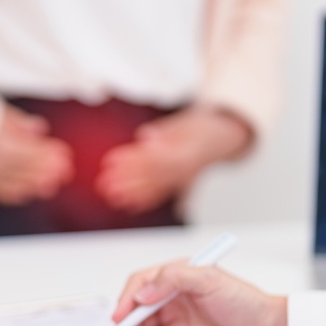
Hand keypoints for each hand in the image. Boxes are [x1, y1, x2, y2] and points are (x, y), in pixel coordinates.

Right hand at [0, 106, 73, 205]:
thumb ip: (20, 123)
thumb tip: (38, 128)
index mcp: (2, 142)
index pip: (35, 151)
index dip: (52, 153)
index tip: (63, 152)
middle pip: (30, 169)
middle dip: (50, 170)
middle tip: (64, 169)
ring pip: (19, 183)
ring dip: (38, 183)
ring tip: (51, 183)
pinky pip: (3, 193)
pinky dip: (18, 192)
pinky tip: (28, 191)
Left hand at [95, 107, 251, 213]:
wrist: (222, 137)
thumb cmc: (201, 126)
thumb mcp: (186, 121)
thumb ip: (164, 131)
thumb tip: (144, 136)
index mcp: (185, 152)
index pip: (154, 159)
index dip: (132, 161)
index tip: (111, 161)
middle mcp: (184, 169)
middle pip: (150, 175)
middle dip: (126, 179)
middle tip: (103, 183)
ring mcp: (181, 178)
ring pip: (154, 187)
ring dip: (130, 192)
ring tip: (108, 195)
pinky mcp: (179, 183)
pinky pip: (161, 193)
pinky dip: (145, 199)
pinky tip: (127, 204)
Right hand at [111, 261, 286, 325]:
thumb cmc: (245, 302)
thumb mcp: (210, 280)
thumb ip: (174, 279)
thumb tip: (143, 292)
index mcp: (178, 275)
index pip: (142, 282)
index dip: (128, 297)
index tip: (122, 314)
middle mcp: (172, 294)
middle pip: (136, 305)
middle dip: (124, 320)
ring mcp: (174, 316)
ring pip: (140, 324)